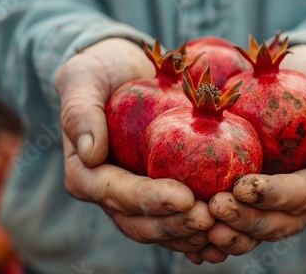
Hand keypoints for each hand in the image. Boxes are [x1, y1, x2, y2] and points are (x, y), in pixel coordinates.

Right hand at [55, 38, 213, 253]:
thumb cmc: (101, 71)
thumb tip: (90, 153)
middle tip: (209, 219)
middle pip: (139, 222)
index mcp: (86, 174)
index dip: (150, 200)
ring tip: (222, 229)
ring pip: (161, 227)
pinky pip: (178, 217)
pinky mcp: (159, 192)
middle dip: (174, 225)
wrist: (124, 72)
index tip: (185, 198)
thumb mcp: (83, 78)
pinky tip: (225, 229)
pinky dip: (198, 229)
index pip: (117, 194)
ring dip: (190, 234)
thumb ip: (80, 112)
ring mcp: (135, 196)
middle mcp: (110, 193)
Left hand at [191, 45, 305, 262]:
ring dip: (231, 233)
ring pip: (256, 230)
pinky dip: (217, 230)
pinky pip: (236, 222)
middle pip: (279, 221)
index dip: (276, 195)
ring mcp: (276, 204)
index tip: (244, 186)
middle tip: (215, 208)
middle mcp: (304, 200)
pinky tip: (194, 236)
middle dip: (248, 219)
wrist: (294, 81)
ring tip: (202, 227)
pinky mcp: (253, 201)